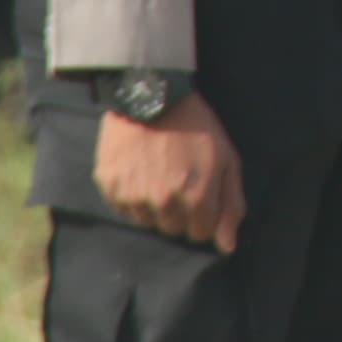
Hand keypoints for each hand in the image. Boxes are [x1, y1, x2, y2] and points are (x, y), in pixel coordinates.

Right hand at [94, 94, 246, 251]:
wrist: (152, 94)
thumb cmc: (196, 126)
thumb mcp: (226, 159)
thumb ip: (231, 205)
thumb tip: (227, 248)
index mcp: (196, 198)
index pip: (200, 233)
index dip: (203, 214)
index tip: (200, 192)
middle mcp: (164, 203)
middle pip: (173, 229)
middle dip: (179, 210)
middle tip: (178, 178)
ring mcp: (134, 196)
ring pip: (147, 221)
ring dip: (154, 205)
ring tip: (158, 172)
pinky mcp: (110, 187)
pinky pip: (124, 208)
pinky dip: (132, 196)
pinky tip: (139, 169)